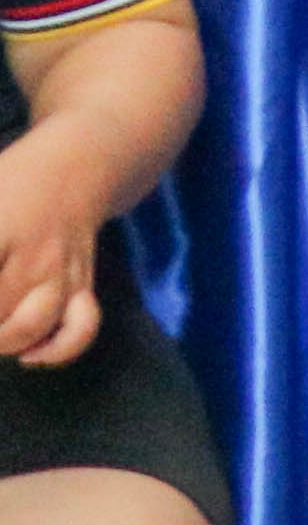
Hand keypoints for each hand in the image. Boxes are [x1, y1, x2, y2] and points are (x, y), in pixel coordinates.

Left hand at [0, 131, 104, 367]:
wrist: (77, 169)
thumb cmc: (9, 183)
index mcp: (1, 227)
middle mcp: (31, 254)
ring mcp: (61, 272)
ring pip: (29, 326)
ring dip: (2, 342)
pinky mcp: (83, 286)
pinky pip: (79, 328)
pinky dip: (56, 349)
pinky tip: (30, 355)